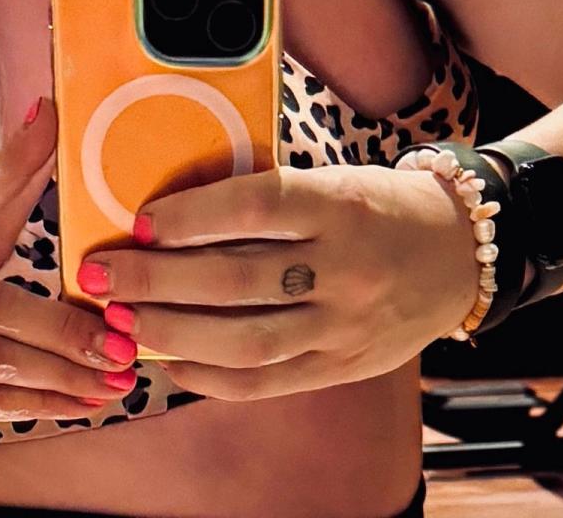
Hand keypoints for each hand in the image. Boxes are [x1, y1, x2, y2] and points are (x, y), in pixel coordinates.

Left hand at [72, 163, 481, 401]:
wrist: (460, 254)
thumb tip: (169, 207)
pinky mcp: (343, 367)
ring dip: (171, 333)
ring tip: (121, 320)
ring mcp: (346, 325)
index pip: (257, 205)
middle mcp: (347, 267)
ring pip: (246, 341)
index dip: (192, 215)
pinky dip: (208, 375)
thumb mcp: (331, 180)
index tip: (140, 219)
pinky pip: (265, 382)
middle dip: (157, 279)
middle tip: (102, 274)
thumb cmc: (376, 205)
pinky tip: (167, 358)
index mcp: (341, 204)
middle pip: (238, 280)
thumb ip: (266, 195)